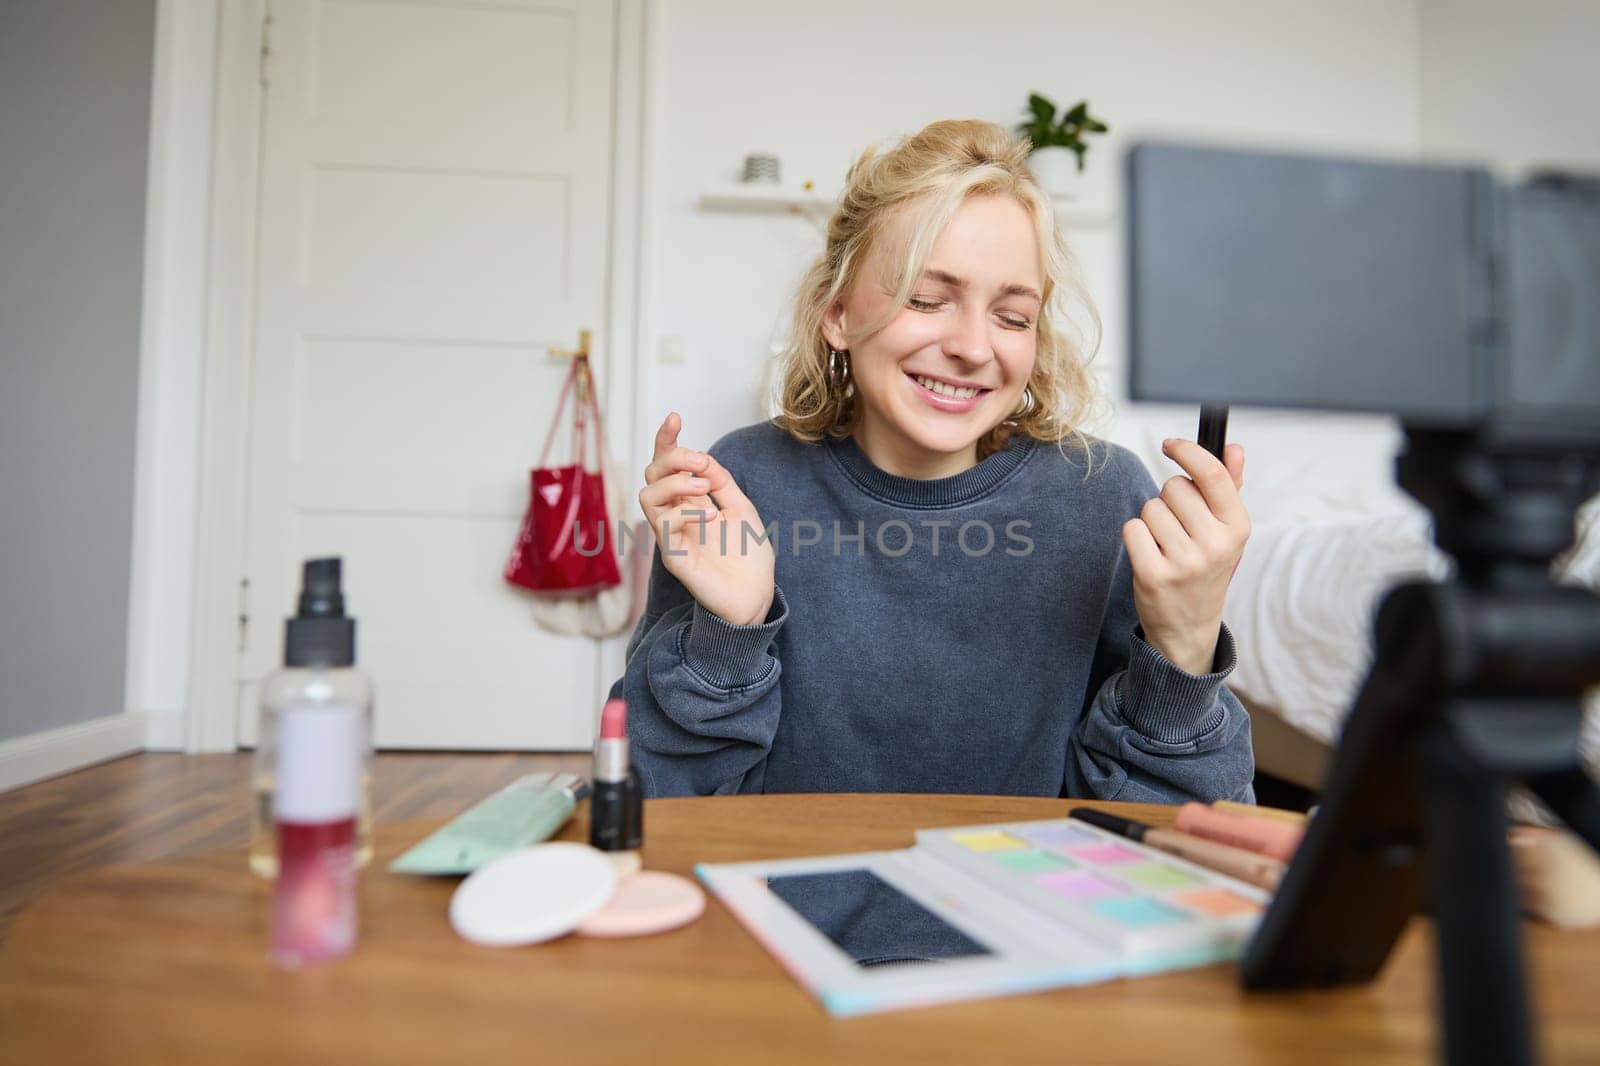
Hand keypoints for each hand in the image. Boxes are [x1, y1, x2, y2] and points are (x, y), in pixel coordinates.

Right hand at [638, 413, 775, 626]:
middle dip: (672, 456)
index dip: (666, 439)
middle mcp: (675, 514)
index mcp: (690, 500)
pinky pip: (664, 525)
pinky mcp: (673, 556)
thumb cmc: (748, 555)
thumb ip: (721, 481)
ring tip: (703, 488)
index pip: (667, 464)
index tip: (676, 417)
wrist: (756, 595)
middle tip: (700, 462)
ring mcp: (671, 535)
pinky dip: (686, 512)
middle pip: (651, 473)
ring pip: (648, 495)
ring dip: (675, 483)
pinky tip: (711, 516)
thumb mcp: (740, 506)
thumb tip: (701, 458)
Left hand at [1121, 439, 1249, 674]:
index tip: (1171, 444)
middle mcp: (1215, 545)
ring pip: (1150, 507)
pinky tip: (1150, 555)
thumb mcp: (1226, 531)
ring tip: (1166, 545)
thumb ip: (1229, 486)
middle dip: (1169, 498)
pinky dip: (1136, 536)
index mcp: (1238, 528)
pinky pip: (1132, 528)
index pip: (1212, 475)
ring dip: (1152, 520)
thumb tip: (1234, 447)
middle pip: (1174, 487)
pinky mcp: (1154, 576)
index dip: (1188, 451)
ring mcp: (1185, 563)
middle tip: (1178, 526)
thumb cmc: (1206, 568)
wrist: (1188, 626)